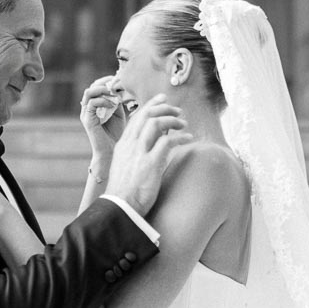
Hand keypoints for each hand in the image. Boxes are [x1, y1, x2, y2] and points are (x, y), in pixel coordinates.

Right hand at [79, 75, 125, 152]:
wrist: (111, 151)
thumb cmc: (115, 134)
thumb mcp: (118, 114)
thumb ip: (116, 101)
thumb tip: (118, 89)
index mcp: (94, 106)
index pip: (95, 87)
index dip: (105, 81)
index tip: (116, 79)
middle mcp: (87, 108)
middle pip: (91, 87)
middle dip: (104, 83)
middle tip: (115, 84)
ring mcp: (85, 114)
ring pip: (88, 93)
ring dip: (102, 90)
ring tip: (113, 93)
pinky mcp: (87, 119)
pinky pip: (91, 103)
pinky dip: (102, 100)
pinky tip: (112, 104)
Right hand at [105, 94, 192, 215]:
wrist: (119, 207)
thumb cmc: (125, 192)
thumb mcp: (127, 167)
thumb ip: (139, 152)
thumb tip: (159, 139)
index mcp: (123, 145)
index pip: (137, 118)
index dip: (150, 105)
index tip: (162, 99)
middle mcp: (130, 145)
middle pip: (147, 115)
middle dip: (164, 108)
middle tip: (177, 110)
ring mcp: (139, 153)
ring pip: (156, 123)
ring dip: (173, 120)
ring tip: (184, 123)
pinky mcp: (151, 163)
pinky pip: (168, 141)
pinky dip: (180, 137)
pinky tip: (188, 138)